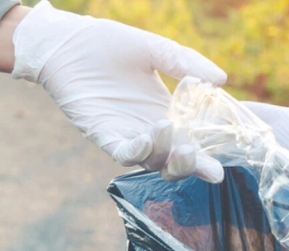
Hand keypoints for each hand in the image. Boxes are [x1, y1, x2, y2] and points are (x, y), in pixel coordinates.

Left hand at [12, 1, 226, 182]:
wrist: (68, 42)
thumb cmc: (109, 45)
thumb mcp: (155, 49)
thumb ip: (185, 62)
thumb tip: (221, 79)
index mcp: (165, 113)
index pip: (190, 143)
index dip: (204, 159)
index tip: (219, 169)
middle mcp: (148, 130)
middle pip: (172, 163)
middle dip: (187, 166)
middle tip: (194, 153)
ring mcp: (126, 135)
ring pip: (150, 161)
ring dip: (162, 151)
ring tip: (166, 126)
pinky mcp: (103, 134)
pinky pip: (122, 152)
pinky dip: (135, 151)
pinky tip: (145, 138)